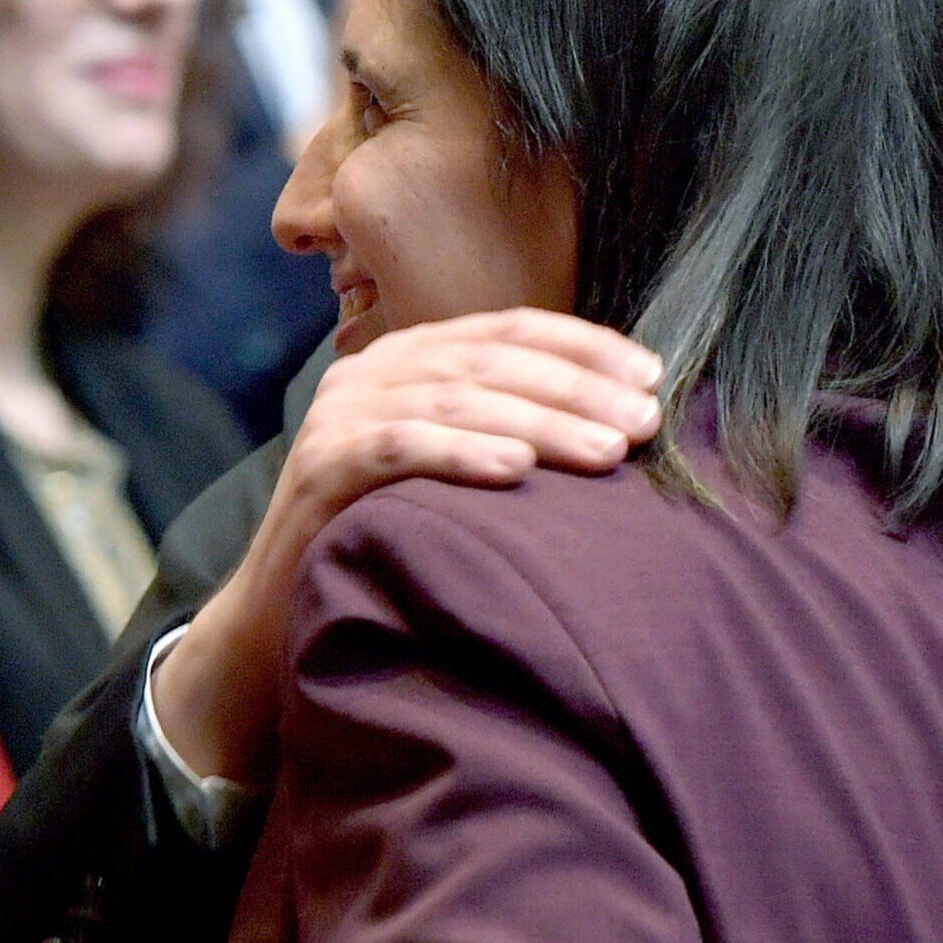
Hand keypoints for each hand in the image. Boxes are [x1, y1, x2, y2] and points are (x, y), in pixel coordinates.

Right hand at [152, 309, 664, 781]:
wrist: (289, 613)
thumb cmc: (397, 537)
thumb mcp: (460, 467)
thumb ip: (517, 426)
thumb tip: (627, 416)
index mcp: (413, 356)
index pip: (511, 328)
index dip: (586, 347)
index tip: (653, 376)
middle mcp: (373, 371)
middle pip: (491, 362)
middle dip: (578, 389)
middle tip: (645, 422)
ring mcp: (339, 413)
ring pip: (456, 400)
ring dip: (541, 424)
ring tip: (606, 452)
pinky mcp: (318, 464)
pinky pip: (399, 446)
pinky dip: (462, 453)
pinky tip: (516, 471)